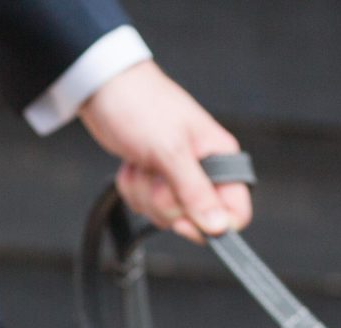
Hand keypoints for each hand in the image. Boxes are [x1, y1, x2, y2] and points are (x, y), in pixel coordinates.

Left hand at [77, 61, 250, 241]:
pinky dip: (132, 187)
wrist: (104, 88)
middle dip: (165, 201)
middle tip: (157, 170)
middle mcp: (204, 171)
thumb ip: (195, 191)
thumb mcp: (171, 149)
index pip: (235, 213)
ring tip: (144, 160)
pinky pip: (143, 205)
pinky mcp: (154, 180)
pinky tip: (133, 163)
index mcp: (221, 159)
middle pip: (193, 219)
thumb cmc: (142, 105)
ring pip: (165, 214)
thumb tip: (218, 227)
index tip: (184, 217)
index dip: (212, 225)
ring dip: (144, 192)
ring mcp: (177, 177)